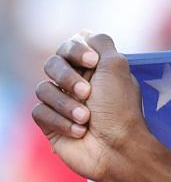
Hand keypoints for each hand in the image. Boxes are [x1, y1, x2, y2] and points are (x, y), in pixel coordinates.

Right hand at [32, 32, 147, 181]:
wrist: (117, 149)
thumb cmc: (120, 109)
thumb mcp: (117, 68)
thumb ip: (101, 44)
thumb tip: (85, 33)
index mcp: (95, 70)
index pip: (69, 47)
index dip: (76, 51)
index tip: (93, 62)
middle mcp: (77, 84)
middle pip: (52, 64)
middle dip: (67, 77)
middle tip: (87, 93)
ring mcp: (62, 103)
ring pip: (43, 89)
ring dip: (66, 104)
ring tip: (86, 118)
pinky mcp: (50, 123)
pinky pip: (39, 111)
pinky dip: (59, 120)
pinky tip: (78, 131)